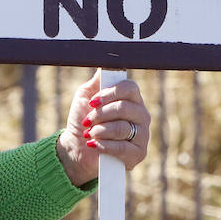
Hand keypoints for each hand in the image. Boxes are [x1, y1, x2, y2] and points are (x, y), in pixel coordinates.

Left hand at [55, 69, 150, 186]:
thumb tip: (106, 65)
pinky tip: (94, 145)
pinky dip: (104, 146)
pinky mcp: (138, 153)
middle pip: (124, 108)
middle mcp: (141, 115)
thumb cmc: (84, 121)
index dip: (110, 93)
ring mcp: (142, 134)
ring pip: (121, 128)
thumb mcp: (87, 97)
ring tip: (89, 134)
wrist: (78, 148)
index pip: (130, 88)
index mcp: (131, 99)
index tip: (93, 102)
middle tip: (87, 121)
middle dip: (100, 115)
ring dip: (99, 130)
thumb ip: (98, 82)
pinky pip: (122, 147)